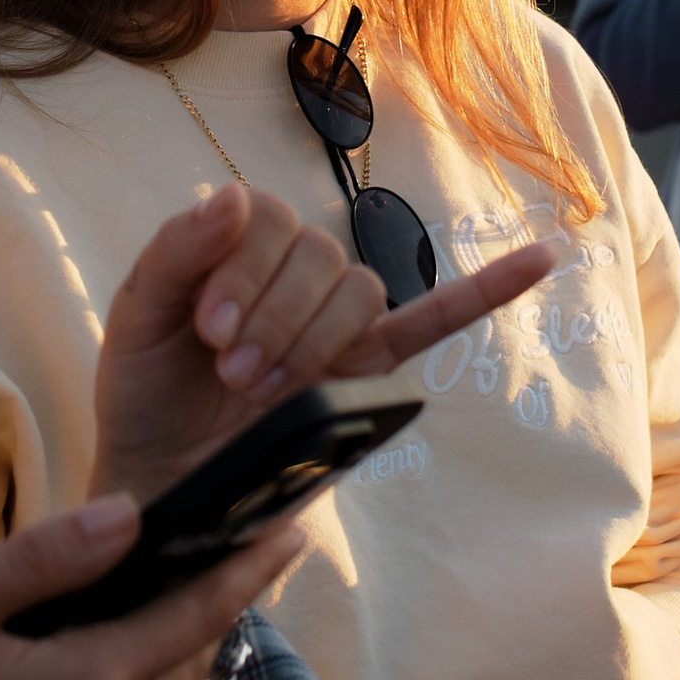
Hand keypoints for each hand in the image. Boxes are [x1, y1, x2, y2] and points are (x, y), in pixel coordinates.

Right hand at [0, 497, 302, 679]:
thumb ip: (44, 562)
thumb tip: (131, 515)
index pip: (195, 616)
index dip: (247, 569)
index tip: (295, 529)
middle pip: (181, 664)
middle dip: (207, 607)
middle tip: (222, 551)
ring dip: (158, 660)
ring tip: (148, 604)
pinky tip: (81, 678)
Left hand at [91, 185, 564, 506]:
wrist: (159, 484)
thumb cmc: (143, 398)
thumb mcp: (138, 318)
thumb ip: (177, 252)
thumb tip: (233, 194)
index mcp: (239, 247)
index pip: (273, 220)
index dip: (247, 271)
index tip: (209, 331)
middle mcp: (293, 273)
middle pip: (321, 255)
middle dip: (276, 314)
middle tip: (233, 372)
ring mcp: (334, 322)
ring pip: (360, 290)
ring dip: (318, 333)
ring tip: (267, 385)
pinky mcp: (365, 371)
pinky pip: (435, 321)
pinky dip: (486, 290)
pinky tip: (542, 258)